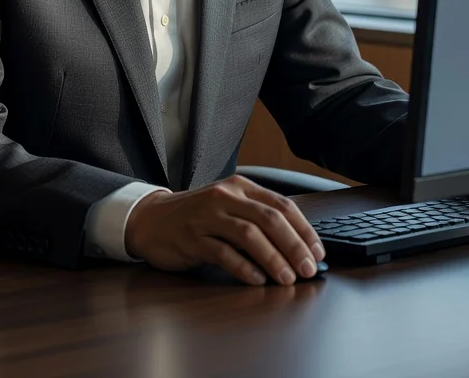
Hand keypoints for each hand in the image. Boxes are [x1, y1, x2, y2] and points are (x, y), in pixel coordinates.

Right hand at [125, 174, 325, 286]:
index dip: (303, 230)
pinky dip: (243, 267)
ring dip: (273, 258)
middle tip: (308, 269)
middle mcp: (226, 197)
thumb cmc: (196, 216)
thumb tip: (296, 246)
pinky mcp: (192, 238)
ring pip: (249, 235)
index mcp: (240, 187)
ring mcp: (208, 216)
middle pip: (269, 219)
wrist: (151, 219)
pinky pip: (223, 253)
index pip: (282, 205)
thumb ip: (257, 218)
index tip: (318, 252)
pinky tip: (256, 280)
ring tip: (287, 278)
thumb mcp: (228, 206)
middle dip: (294, 246)